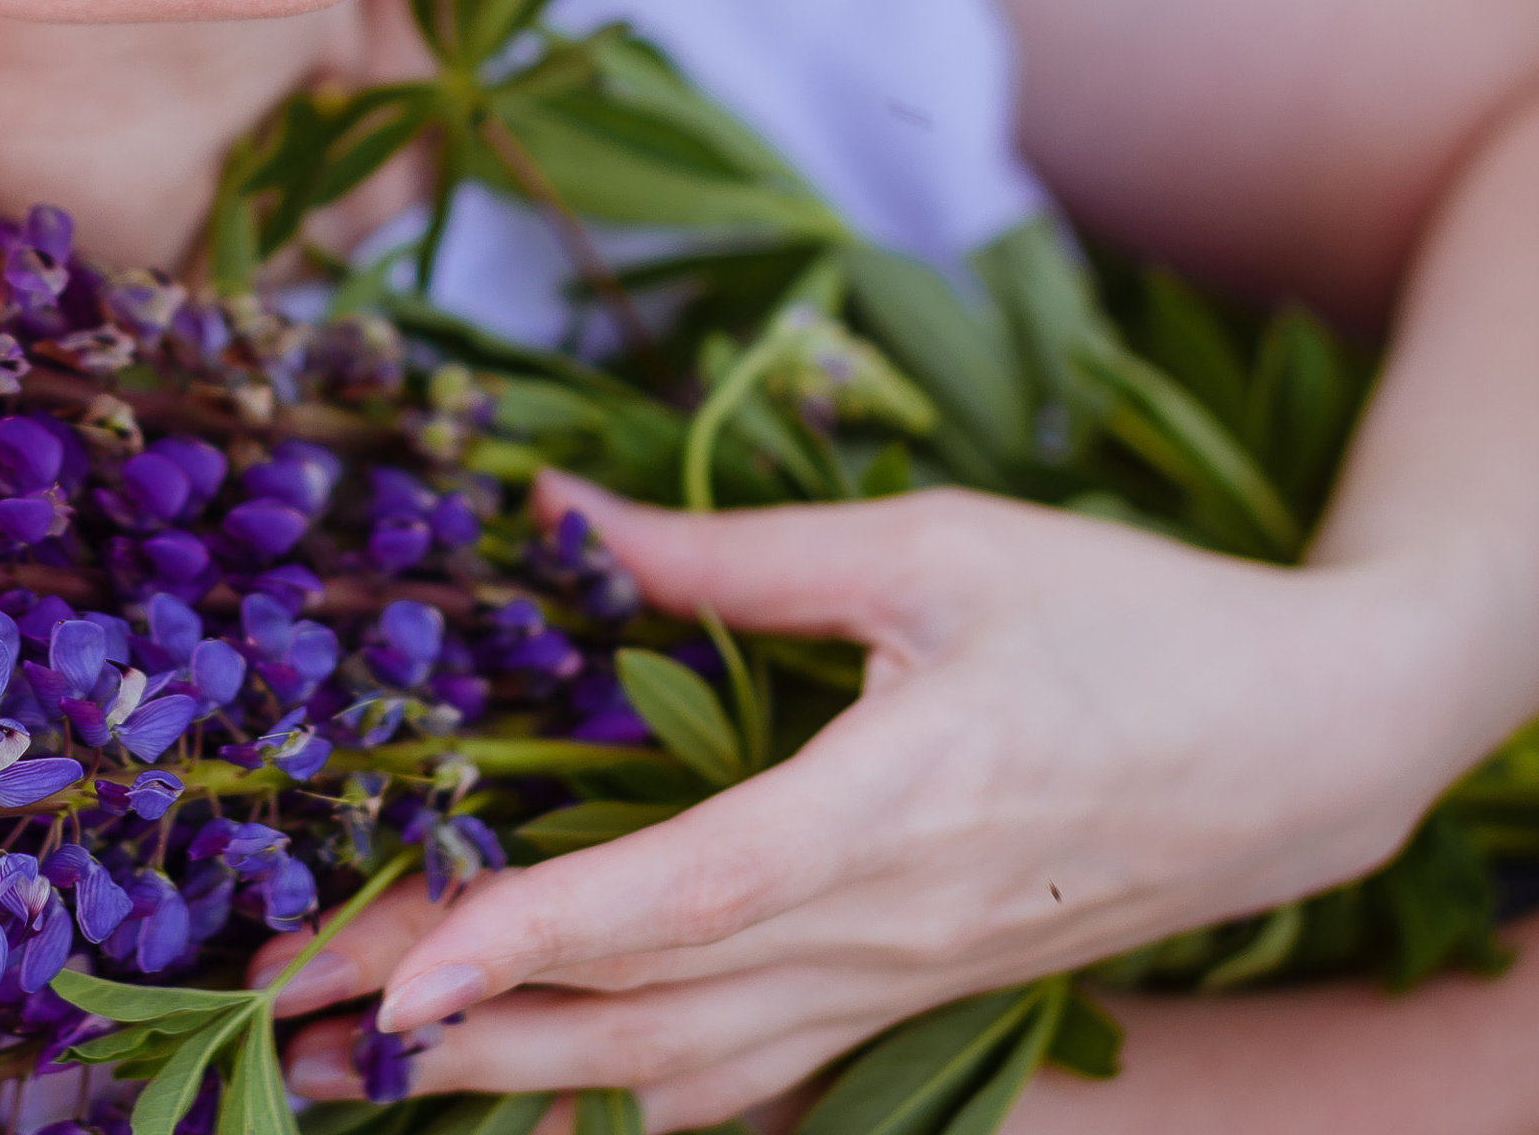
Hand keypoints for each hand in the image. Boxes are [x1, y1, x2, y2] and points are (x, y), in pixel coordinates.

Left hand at [251, 473, 1482, 1128]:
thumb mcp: (932, 549)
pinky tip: (549, 1083)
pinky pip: (759, 1077)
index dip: (524, 942)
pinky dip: (638, 1093)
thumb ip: (733, 553)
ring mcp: (903, 988)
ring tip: (370, 1065)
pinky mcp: (918, 998)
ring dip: (524, 1078)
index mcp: (888, 809)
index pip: (675, 903)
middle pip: (643, 1018)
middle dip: (461, 1030)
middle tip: (295, 1015)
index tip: (392, 972)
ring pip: (688, 1074)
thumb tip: (564, 523)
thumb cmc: (1126, 620)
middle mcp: (884, 933)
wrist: (1305, 743)